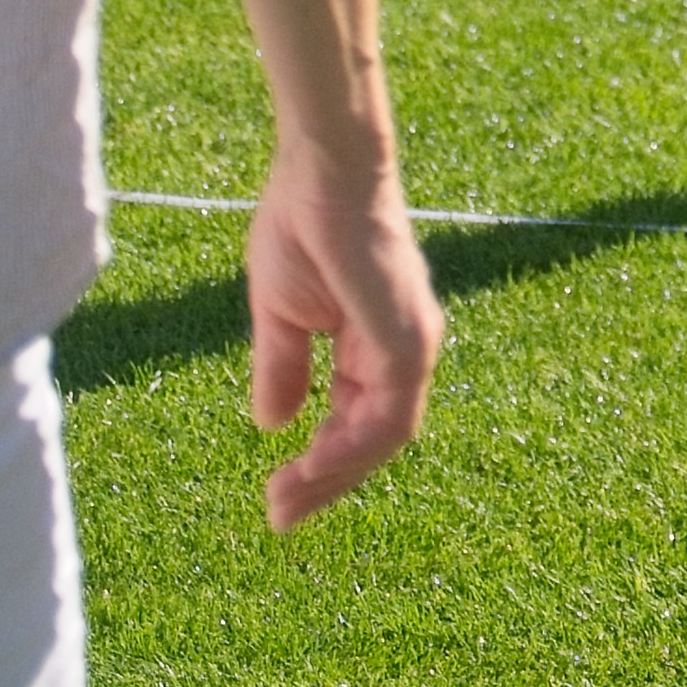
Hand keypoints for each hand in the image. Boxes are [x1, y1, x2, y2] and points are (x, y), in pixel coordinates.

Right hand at [245, 139, 443, 532]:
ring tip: (286, 501)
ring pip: (386, 435)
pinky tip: (309, 464)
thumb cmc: (303, 223)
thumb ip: (284, 368)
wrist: (321, 170)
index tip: (280, 495)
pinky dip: (350, 447)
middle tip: (280, 516)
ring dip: (335, 475)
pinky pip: (386, 413)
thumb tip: (274, 425)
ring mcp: (412, 342)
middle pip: (378, 438)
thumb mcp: (282, 313)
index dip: (325, 463)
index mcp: (379, 341)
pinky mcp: (404, 336)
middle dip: (328, 482)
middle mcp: (407, 346)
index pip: (361, 421)